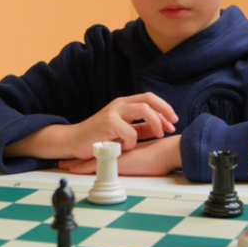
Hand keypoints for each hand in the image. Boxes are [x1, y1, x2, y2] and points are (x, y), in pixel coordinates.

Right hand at [8, 93, 177, 160]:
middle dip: (165, 112)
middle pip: (149, 100)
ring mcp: (113, 112)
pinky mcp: (108, 124)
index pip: (149, 98)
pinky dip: (132, 142)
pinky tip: (125, 147)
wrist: (73, 141)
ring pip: (144, 110)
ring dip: (155, 123)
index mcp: (123, 104)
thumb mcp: (121, 130)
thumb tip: (157, 127)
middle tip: (171, 126)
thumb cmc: (96, 137)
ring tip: (157, 135)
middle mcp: (119, 105)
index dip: (165, 108)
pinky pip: (131, 132)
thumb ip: (139, 127)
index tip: (173, 121)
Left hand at [59, 134, 181, 175]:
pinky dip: (84, 167)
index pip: (100, 149)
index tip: (77, 152)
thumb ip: (137, 149)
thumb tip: (133, 154)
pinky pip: (96, 165)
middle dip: (78, 155)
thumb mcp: (145, 151)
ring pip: (90, 157)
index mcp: (121, 148)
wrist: (169, 151)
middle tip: (63, 160)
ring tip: (63, 165)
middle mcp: (115, 150)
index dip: (89, 150)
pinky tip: (73, 170)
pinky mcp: (116, 162)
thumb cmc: (162, 154)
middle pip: (91, 152)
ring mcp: (114, 155)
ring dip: (77, 162)